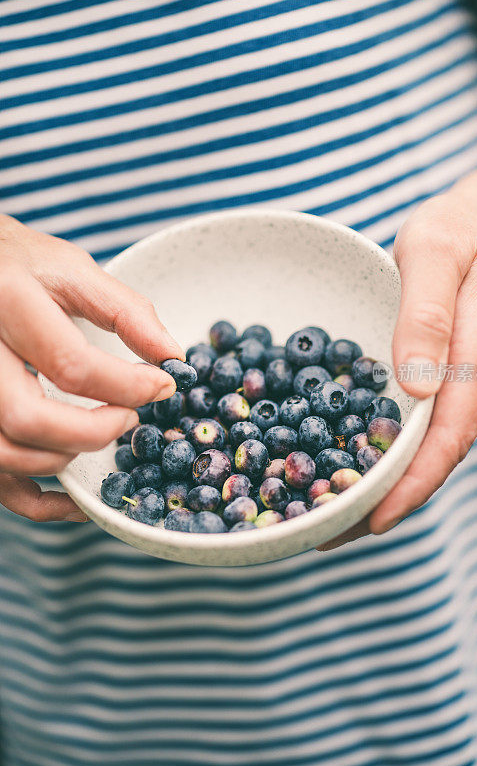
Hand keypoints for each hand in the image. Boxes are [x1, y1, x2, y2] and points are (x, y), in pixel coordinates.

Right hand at [0, 215, 183, 521]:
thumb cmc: (18, 265)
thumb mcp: (71, 269)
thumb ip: (125, 310)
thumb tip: (171, 355)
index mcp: (7, 301)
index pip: (70, 364)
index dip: (128, 386)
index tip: (163, 387)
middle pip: (26, 418)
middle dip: (92, 432)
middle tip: (129, 420)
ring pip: (4, 453)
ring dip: (62, 460)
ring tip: (98, 434)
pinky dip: (36, 500)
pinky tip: (73, 497)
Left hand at [319, 159, 476, 549]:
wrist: (470, 222)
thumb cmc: (452, 231)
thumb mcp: (434, 254)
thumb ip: (428, 314)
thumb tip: (416, 387)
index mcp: (471, 360)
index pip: (448, 438)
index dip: (413, 484)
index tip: (374, 520)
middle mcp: (458, 381)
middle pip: (428, 458)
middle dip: (384, 502)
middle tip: (328, 535)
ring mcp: (442, 381)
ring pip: (413, 448)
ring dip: (375, 485)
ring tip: (325, 515)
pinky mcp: (423, 374)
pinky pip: (400, 422)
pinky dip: (370, 450)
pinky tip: (335, 460)